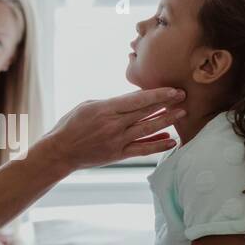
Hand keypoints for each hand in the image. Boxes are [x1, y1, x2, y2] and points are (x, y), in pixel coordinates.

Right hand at [33, 87, 185, 173]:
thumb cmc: (71, 124)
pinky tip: (171, 140)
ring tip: (182, 114)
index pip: (138, 100)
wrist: (60, 151)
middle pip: (146, 112)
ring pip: (147, 130)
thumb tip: (133, 101)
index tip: (173, 90)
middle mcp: (114, 125)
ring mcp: (117, 141)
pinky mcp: (118, 155)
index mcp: (106, 109)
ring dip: (167, 122)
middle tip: (184, 97)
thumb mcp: (88, 105)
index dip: (158, 94)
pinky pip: (142, 150)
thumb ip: (112, 103)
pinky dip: (158, 145)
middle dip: (167, 104)